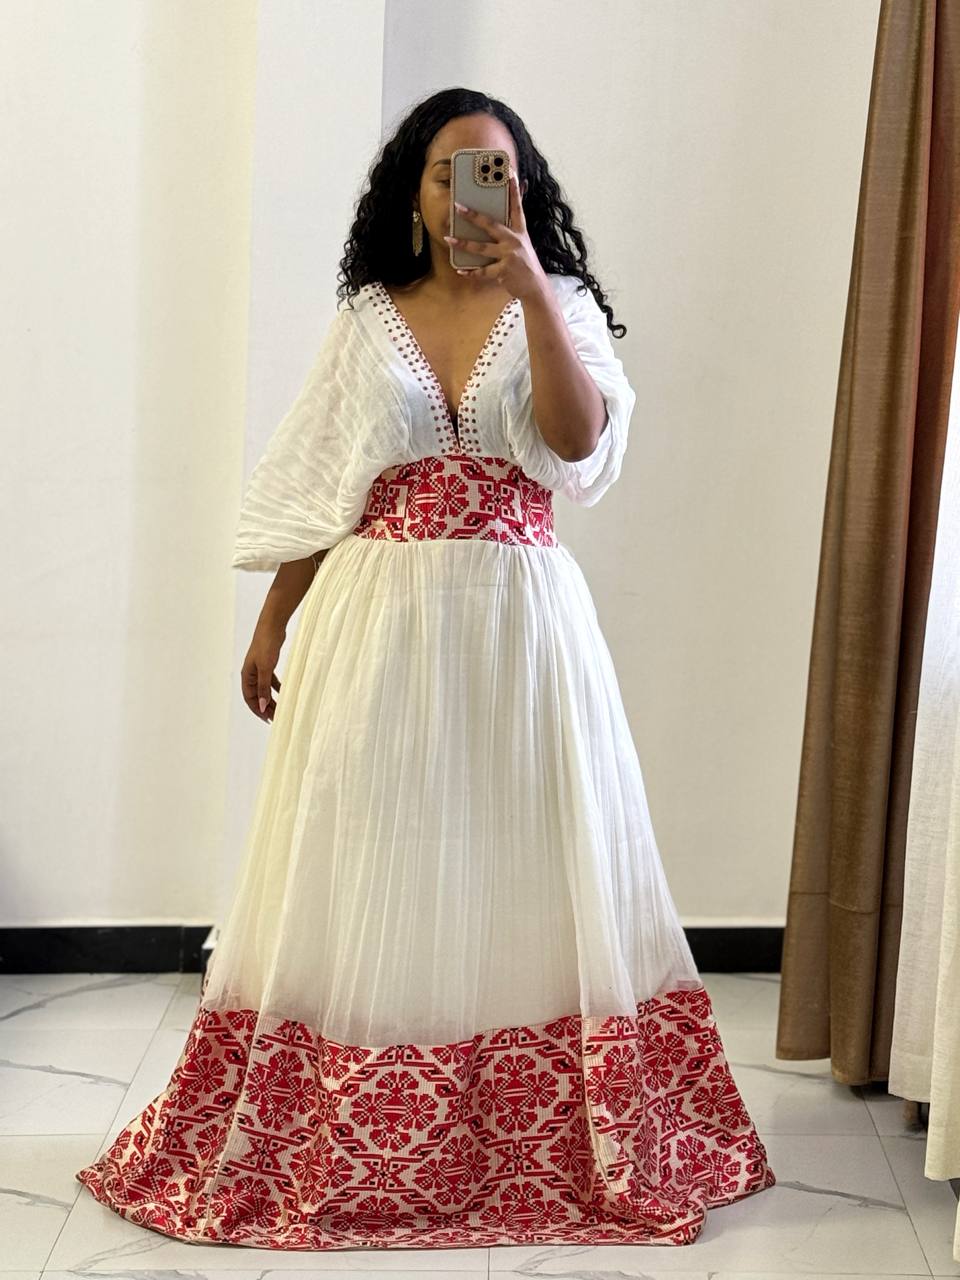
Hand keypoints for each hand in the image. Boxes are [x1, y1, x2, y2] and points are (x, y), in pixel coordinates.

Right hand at [241, 621, 283, 721]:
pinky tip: (284, 692)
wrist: (272, 626)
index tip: (267, 719)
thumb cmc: (266, 644)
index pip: (250, 698)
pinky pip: (270, 680)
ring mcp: (259, 668)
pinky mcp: (268, 663)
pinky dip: (276, 687)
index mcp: (247, 675)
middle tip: (276, 717)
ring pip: (264, 688)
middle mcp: (251, 673)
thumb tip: (261, 705)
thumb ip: (264, 688)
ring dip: (270, 699)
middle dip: (265, 707)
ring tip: (279, 708)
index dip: (257, 710)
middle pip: (257, 695)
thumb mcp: (265, 669)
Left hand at [442, 172, 548, 302]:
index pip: (517, 206)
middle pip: (491, 225)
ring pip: (481, 248)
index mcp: (519, 231)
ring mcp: (509, 256)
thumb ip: (513, 227)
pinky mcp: (504, 272)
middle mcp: (514, 241)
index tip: (509, 173)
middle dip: (474, 215)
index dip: (514, 190)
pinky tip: (461, 271)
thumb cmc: (524, 262)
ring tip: (448, 239)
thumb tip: (507, 214)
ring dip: (463, 244)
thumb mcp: (522, 242)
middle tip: (458, 206)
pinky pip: (483, 272)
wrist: (535, 286)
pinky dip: (471, 273)